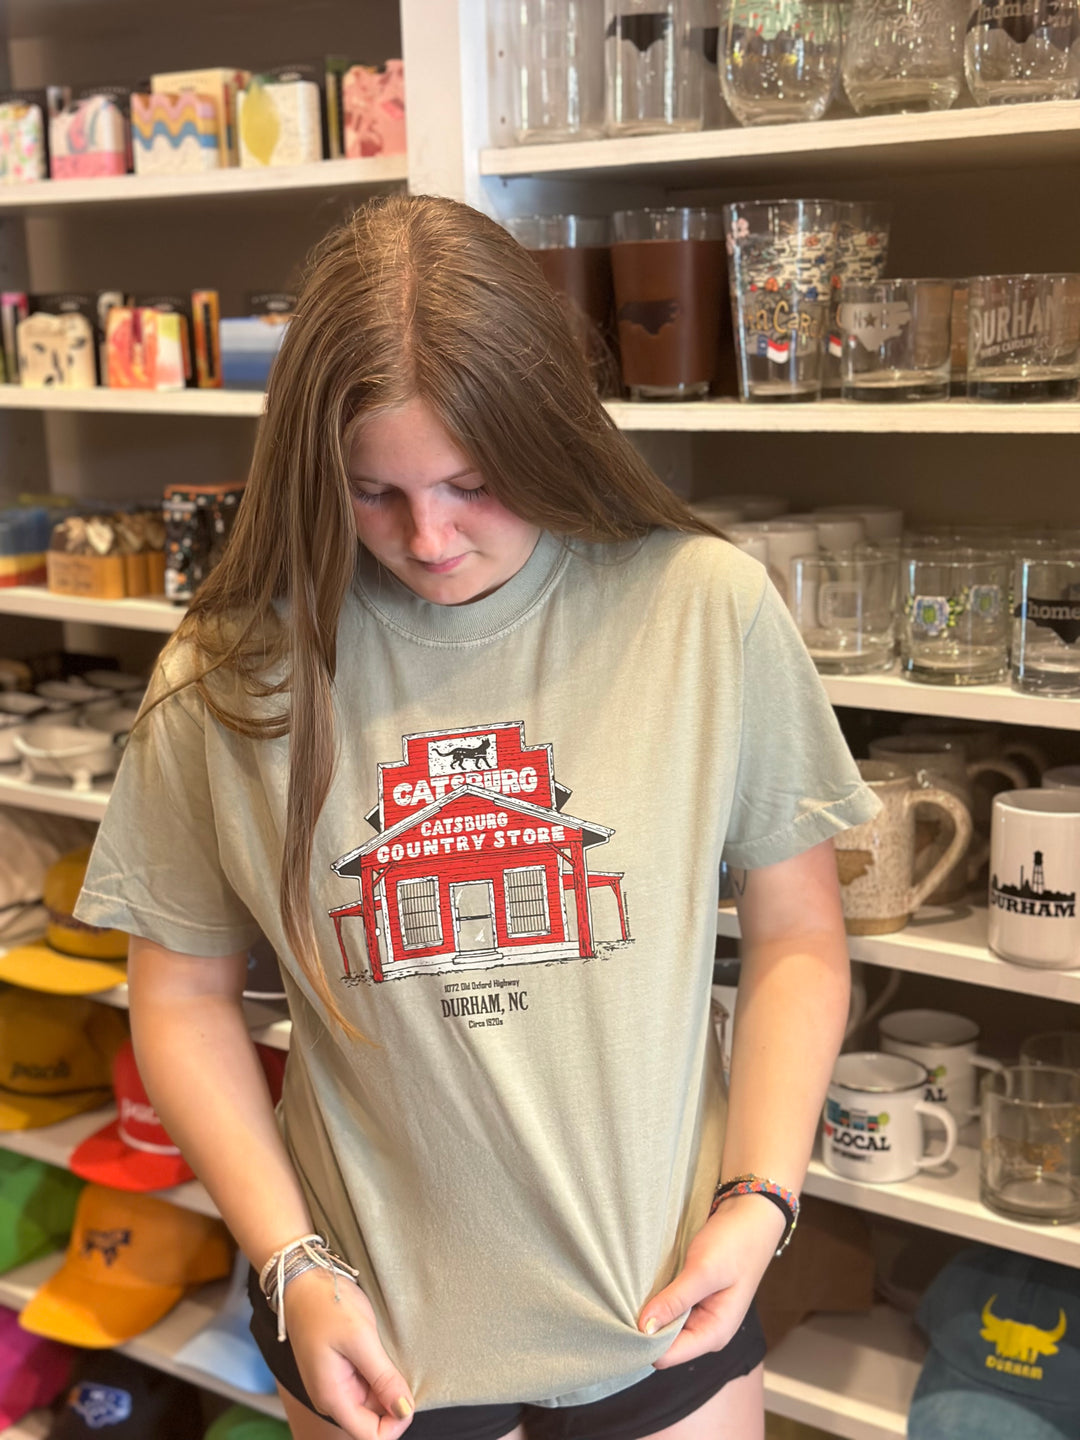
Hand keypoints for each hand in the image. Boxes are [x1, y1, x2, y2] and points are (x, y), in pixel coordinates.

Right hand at [283, 1267, 415, 1439]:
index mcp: (333, 1398)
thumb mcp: (360, 1338)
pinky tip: (383, 1354)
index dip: (396, 1422)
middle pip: (372, 1420)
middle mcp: (332, 1398)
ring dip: (387, 1387)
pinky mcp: (339, 1370)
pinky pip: (366, 1385)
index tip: (409, 1394)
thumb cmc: (327, 1306)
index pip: (370, 1436)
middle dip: (393, 1403)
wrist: (302, 1281)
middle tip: (402, 1368)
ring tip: (391, 1357)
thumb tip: (405, 1409)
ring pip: (371, 1402)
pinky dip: (379, 1375)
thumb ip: (383, 1378)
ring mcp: (335, 1384)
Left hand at [638, 1193, 784, 1368]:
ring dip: (650, 1310)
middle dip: (645, 1326)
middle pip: (662, 1343)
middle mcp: (706, 1330)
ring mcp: (700, 1314)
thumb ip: (675, 1301)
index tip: (625, 1319)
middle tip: (625, 1299)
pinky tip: (647, 1283)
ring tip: (634, 1289)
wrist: (751, 1215)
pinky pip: (668, 1307)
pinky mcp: (694, 1298)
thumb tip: (644, 1328)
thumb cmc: (735, 1243)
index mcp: (714, 1333)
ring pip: (663, 1324)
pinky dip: (657, 1297)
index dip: (644, 1341)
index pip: (667, 1356)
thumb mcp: (704, 1271)